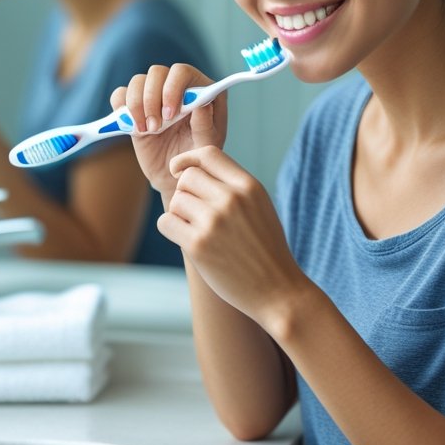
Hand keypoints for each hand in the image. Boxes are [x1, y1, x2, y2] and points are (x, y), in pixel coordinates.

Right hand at [110, 63, 226, 204]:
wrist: (173, 176)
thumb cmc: (195, 159)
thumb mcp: (205, 147)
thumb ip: (206, 126)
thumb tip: (202, 104)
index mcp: (199, 91)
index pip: (182, 72)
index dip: (172, 88)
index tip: (169, 114)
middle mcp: (176, 87)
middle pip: (157, 72)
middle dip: (152, 98)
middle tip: (155, 127)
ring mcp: (154, 95)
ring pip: (137, 82)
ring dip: (137, 105)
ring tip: (146, 131)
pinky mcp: (135, 107)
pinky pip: (120, 95)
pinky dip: (121, 109)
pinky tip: (133, 128)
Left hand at [159, 145, 307, 329]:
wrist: (278, 291)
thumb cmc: (266, 249)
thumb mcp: (260, 207)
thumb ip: (233, 187)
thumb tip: (194, 169)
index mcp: (249, 186)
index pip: (208, 154)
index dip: (188, 159)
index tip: (178, 170)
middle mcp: (232, 198)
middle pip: (188, 177)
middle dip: (185, 193)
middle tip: (195, 213)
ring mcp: (214, 221)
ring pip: (176, 200)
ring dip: (179, 214)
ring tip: (196, 230)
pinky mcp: (198, 245)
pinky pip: (166, 222)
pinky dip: (171, 229)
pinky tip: (187, 239)